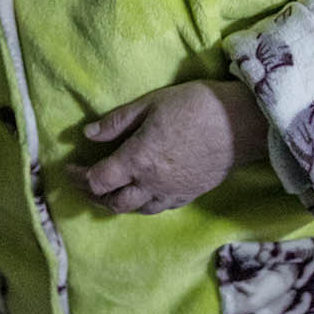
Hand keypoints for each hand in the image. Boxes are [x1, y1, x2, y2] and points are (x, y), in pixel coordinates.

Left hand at [67, 80, 268, 214]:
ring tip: (106, 191)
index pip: (98, 179)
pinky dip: (140, 204)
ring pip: (134, 210)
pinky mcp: (189, 196)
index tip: (69, 168)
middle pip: (112, 201)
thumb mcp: (151, 104)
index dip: (78, 177)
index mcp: (137, 160)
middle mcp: (151, 183)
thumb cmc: (197, 106)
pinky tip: (139, 194)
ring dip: (115, 203)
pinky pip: (157, 208)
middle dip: (92, 195)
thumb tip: (88, 133)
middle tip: (82, 183)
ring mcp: (171, 193)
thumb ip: (117, 121)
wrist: (244, 123)